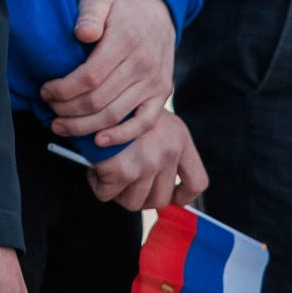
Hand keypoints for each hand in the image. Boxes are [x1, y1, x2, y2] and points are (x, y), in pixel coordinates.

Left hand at [42, 0, 174, 145]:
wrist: (158, 11)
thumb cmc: (121, 9)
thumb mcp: (101, 0)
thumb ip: (89, 14)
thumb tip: (82, 33)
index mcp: (126, 40)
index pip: (89, 77)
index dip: (63, 90)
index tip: (45, 91)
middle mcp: (143, 64)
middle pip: (98, 100)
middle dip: (67, 111)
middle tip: (49, 111)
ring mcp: (154, 82)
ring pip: (114, 115)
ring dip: (83, 127)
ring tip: (61, 127)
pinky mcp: (162, 94)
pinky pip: (144, 123)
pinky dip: (121, 137)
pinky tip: (98, 142)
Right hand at [87, 112, 209, 211]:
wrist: (98, 90)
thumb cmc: (121, 108)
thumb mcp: (153, 121)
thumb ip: (163, 150)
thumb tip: (165, 196)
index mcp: (179, 138)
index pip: (197, 182)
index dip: (183, 196)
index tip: (170, 196)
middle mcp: (169, 150)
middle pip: (160, 199)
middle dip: (140, 197)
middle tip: (124, 182)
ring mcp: (147, 162)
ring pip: (134, 202)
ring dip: (118, 192)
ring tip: (108, 172)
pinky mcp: (122, 169)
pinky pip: (107, 195)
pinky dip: (98, 185)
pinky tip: (94, 167)